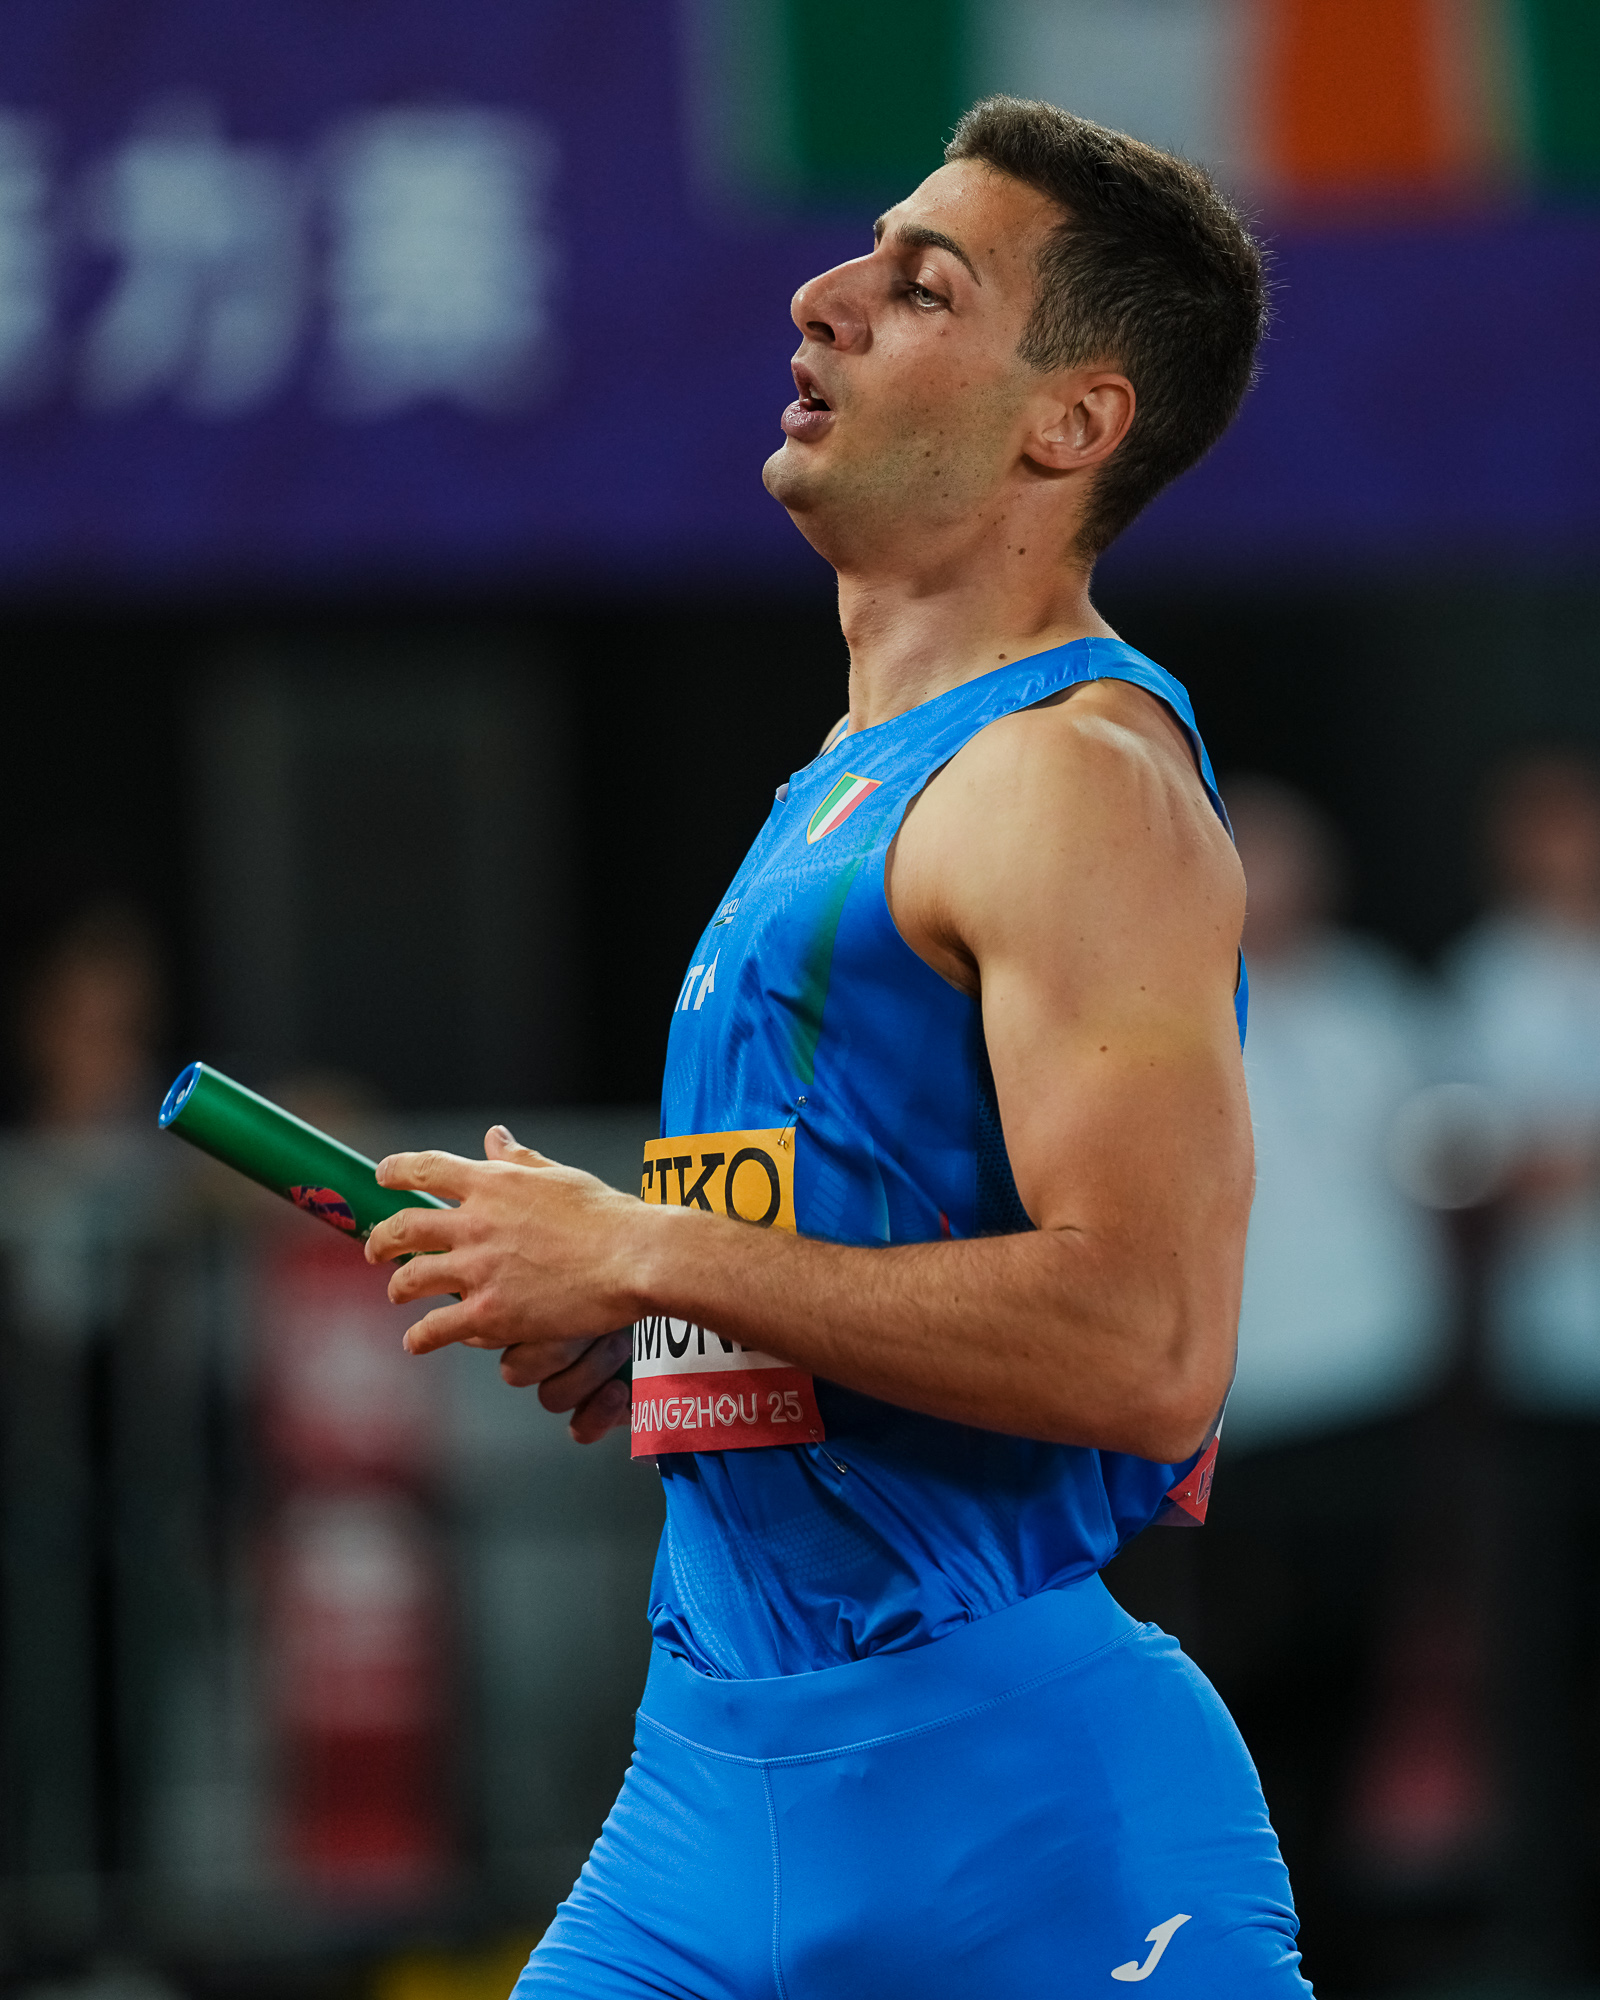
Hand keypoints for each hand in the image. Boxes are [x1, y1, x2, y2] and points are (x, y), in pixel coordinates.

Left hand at [365, 1126, 643, 1441]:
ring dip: (398, 1288)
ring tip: (397, 1294)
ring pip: (412, 1279)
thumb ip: (519, 1160)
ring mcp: (478, 1270)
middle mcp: (475, 1223)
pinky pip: (436, 1329)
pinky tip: (416, 1342)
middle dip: (382, 1239)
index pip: (426, 1169)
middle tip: (376, 1248)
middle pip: (405, 1227)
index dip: (396, 1171)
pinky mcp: (489, 1314)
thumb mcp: (560, 1176)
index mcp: (493, 1184)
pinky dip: (420, 1337)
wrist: (632, 1258)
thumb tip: (495, 1136)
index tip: (382, 1177)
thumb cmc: (607, 1216)